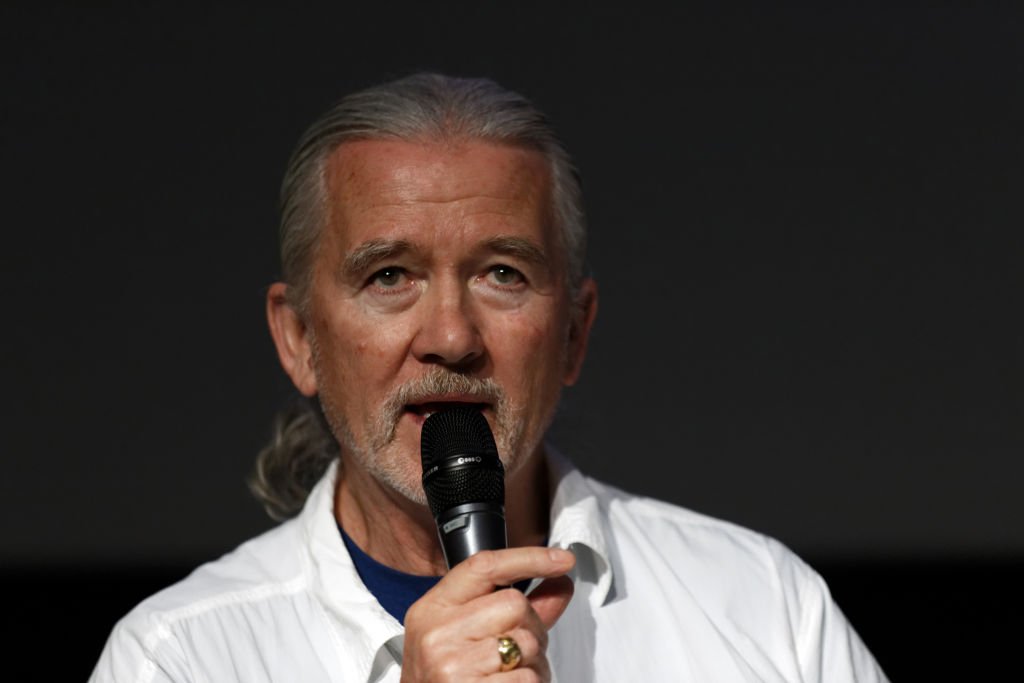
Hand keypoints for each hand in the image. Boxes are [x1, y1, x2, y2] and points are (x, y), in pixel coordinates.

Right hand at [401, 547, 574, 681]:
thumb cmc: (444, 679)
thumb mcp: (464, 635)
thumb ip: (513, 608)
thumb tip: (559, 582)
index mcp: (433, 609)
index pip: (484, 567)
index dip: (529, 558)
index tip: (561, 559)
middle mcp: (438, 633)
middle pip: (514, 604)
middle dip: (532, 627)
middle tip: (519, 651)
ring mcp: (452, 664)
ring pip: (527, 643)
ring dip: (534, 663)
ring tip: (511, 674)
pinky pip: (527, 678)